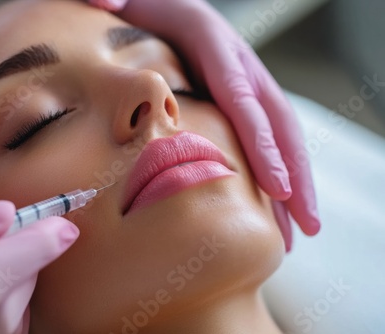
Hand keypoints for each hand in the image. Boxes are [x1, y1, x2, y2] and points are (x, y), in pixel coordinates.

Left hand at [90, 0, 320, 250]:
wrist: (165, 3)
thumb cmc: (144, 8)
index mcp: (213, 43)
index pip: (241, 98)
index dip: (261, 143)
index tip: (278, 187)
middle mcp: (239, 64)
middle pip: (276, 121)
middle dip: (294, 172)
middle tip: (307, 224)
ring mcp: (245, 83)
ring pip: (281, 133)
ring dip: (295, 181)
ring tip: (303, 230)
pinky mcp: (240, 99)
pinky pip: (266, 136)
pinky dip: (277, 171)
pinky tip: (279, 207)